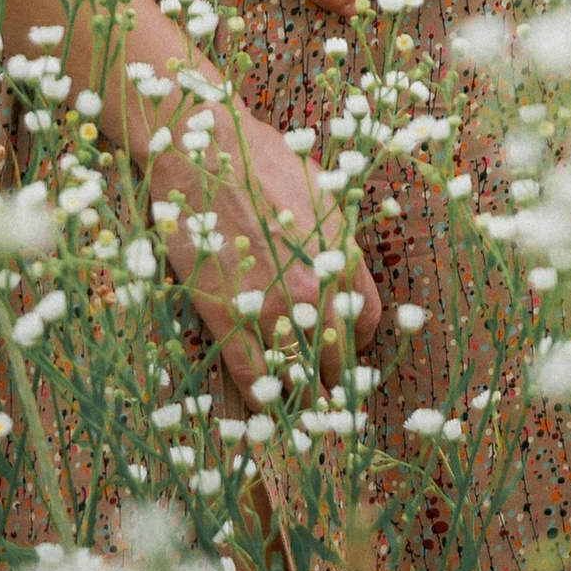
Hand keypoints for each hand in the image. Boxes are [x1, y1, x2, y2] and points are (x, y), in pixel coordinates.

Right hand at [143, 92, 382, 396]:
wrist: (205, 152)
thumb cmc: (263, 160)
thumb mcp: (321, 192)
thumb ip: (334, 242)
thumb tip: (339, 271)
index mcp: (341, 260)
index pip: (365, 324)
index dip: (356, 342)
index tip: (344, 348)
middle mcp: (314, 292)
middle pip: (335, 357)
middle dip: (331, 376)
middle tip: (325, 391)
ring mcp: (270, 309)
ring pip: (297, 374)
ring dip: (303, 400)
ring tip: (305, 418)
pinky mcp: (228, 317)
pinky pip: (251, 375)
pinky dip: (260, 399)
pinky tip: (265, 411)